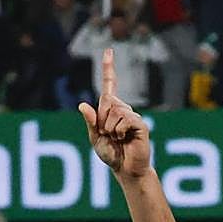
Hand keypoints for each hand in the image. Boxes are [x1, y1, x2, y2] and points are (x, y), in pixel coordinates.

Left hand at [77, 49, 151, 179]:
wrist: (125, 169)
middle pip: (107, 102)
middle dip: (102, 122)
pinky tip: (125, 139)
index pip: (109, 86)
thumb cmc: (111, 154)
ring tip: (118, 139)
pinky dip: (119, 132)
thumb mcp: (95, 138)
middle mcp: (123, 109)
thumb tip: (82, 105)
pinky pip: (124, 120)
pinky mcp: (140, 124)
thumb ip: (90, 122)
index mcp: (110, 110)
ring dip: (110, 130)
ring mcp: (132, 115)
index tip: (108, 51)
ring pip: (115, 112)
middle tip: (109, 136)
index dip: (109, 69)